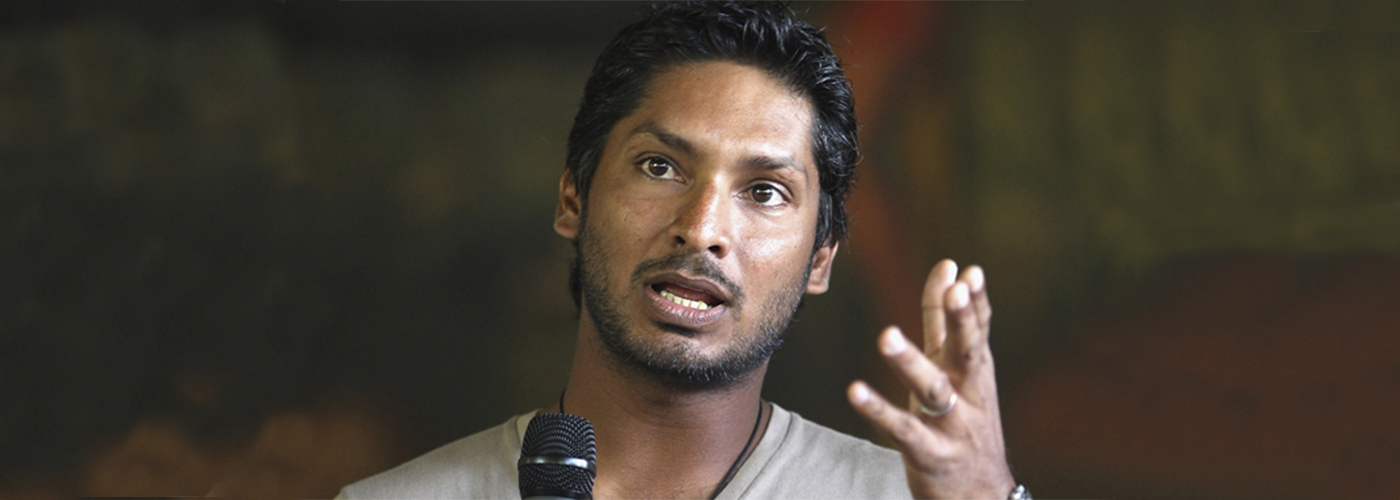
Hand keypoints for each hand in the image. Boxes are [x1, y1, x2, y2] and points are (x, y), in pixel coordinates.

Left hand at [847, 260, 1015, 498]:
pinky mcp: (930, 453)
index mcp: (975, 372)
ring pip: (934, 389)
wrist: (982, 495)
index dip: (974, 302)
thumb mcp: (960, 371)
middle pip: (969, 353)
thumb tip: (951, 269)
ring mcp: (952, 425)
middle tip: (957, 291)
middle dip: (964, 321)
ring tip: (887, 336)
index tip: (969, 273)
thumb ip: (948, 322)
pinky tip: (855, 391)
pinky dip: (879, 410)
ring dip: (911, 362)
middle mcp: (969, 394)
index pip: (978, 331)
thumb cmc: (965, 421)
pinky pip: (903, 430)